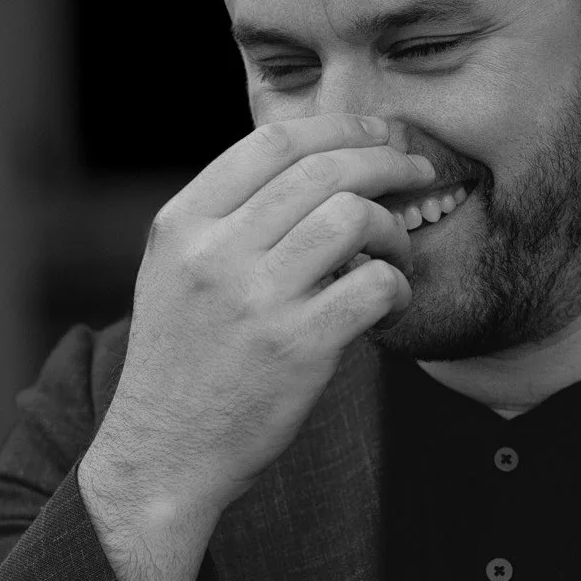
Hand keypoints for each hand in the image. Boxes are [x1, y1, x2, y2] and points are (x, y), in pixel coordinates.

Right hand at [87, 115, 432, 522]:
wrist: (163, 453)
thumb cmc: (184, 361)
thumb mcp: (176, 273)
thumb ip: (226, 219)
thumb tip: (310, 166)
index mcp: (183, 224)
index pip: (271, 142)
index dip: (338, 127)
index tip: (376, 135)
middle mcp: (215, 252)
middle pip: (322, 170)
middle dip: (385, 162)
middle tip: (417, 172)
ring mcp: (256, 299)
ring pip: (353, 217)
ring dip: (393, 228)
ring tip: (395, 252)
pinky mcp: (299, 346)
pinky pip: (375, 284)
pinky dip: (398, 286)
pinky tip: (391, 303)